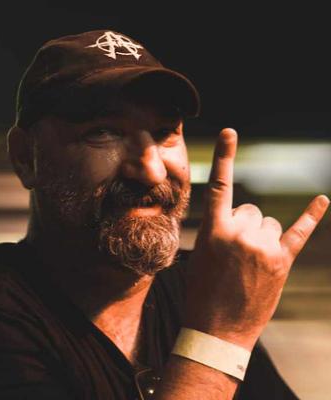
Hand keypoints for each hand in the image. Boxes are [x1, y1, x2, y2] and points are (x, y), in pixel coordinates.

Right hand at [184, 128, 329, 349]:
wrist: (217, 328)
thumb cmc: (203, 290)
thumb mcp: (201, 254)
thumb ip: (218, 229)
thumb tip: (236, 219)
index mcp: (214, 230)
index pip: (219, 185)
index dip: (223, 157)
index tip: (229, 132)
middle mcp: (240, 234)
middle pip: (251, 209)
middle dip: (244, 225)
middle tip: (236, 252)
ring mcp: (263, 247)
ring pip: (269, 222)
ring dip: (262, 235)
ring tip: (251, 262)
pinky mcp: (281, 262)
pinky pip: (299, 232)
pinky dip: (311, 216)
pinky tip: (321, 201)